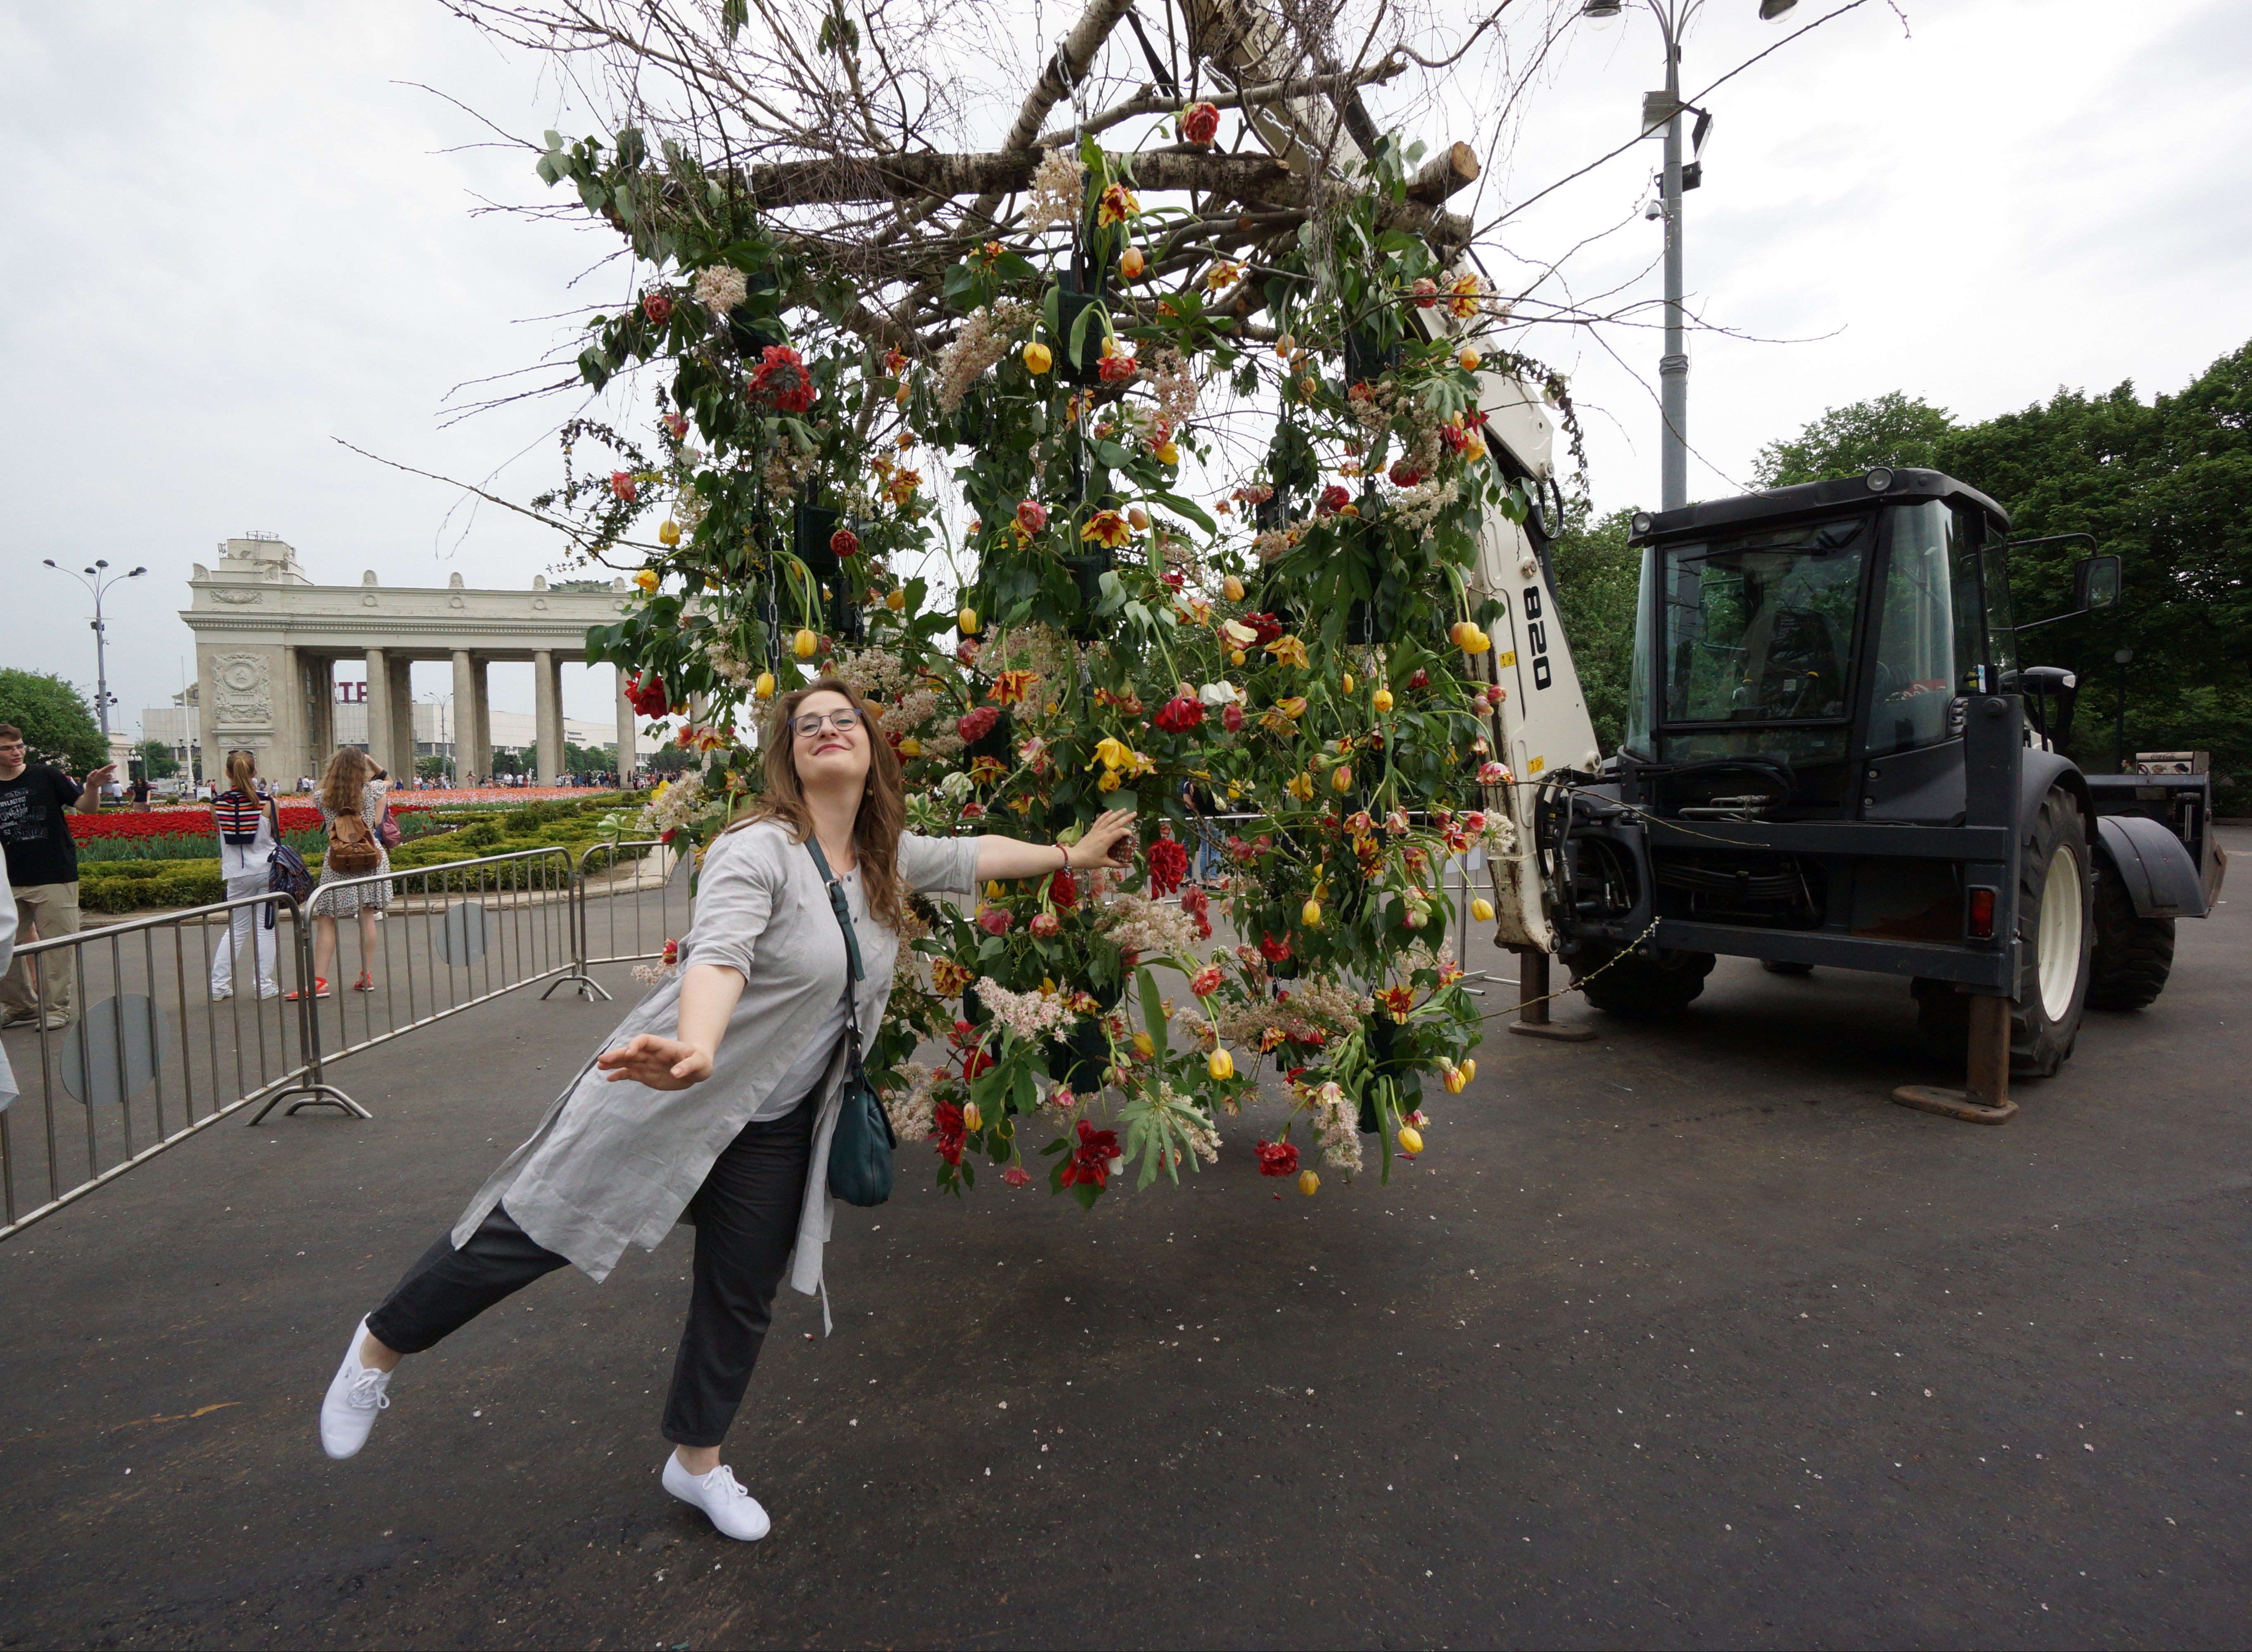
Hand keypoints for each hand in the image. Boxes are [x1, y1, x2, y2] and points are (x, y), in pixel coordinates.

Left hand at [85, 763, 116, 786]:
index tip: (113, 764)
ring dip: (112, 775)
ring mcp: (105, 776)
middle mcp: (103, 773)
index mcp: (100, 771)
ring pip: (110, 774)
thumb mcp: (89, 777)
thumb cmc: (90, 780)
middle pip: (108, 769)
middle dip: (112, 767)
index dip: (109, 766)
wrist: (92, 785)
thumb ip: (92, 773)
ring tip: (112, 778)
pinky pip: (110, 779)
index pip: (105, 768)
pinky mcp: (106, 780)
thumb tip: (96, 770)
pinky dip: (111, 779)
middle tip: (116, 765)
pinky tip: (112, 780)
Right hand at [596, 1033, 712, 1089]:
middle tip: (602, 1059)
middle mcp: (652, 1054)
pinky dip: (620, 1075)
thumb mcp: (700, 1064)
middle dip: (617, 1054)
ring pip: (627, 1062)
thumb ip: (688, 1066)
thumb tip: (676, 1073)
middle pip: (631, 1051)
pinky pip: (630, 1073)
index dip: (636, 1045)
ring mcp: (648, 1064)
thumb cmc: (700, 1062)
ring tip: (600, 1066)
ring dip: (614, 1063)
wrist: (697, 1069)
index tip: (629, 1053)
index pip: (645, 1041)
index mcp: (664, 1047)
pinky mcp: (646, 1075)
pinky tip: (609, 1079)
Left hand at [1068, 807, 1137, 868]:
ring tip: (1124, 809)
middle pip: (1116, 823)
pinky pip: (1099, 820)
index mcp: (1107, 840)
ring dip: (1117, 813)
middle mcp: (1103, 833)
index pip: (1120, 832)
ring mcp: (1097, 830)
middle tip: (1135, 813)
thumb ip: (1117, 864)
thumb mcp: (1104, 863)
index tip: (1132, 835)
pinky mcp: (1092, 830)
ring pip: (1108, 819)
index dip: (1127, 832)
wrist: (1075, 856)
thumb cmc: (1090, 860)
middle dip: (1126, 818)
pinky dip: (1105, 815)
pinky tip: (1110, 811)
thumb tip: (1128, 866)